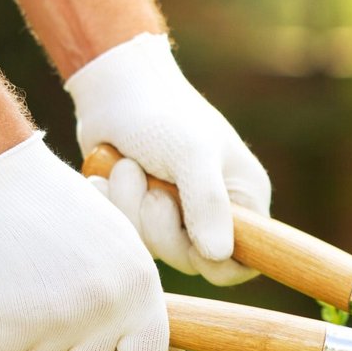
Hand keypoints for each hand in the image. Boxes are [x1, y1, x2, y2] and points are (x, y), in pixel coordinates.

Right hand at [0, 132, 167, 350]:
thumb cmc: (59, 211)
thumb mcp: (119, 245)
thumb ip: (140, 300)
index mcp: (139, 286)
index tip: (106, 342)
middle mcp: (106, 307)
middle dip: (70, 338)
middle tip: (51, 286)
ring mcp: (59, 321)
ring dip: (32, 329)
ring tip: (26, 274)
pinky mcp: (11, 328)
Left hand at [67, 33, 269, 286]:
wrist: (112, 88)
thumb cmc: (162, 113)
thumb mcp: (191, 154)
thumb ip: (208, 204)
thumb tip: (219, 256)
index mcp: (244, 198)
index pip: (245, 260)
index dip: (218, 262)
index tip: (192, 242)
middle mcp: (215, 213)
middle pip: (191, 260)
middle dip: (160, 223)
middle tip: (152, 185)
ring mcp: (176, 215)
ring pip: (153, 247)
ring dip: (131, 206)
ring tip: (127, 167)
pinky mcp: (141, 213)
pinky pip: (126, 233)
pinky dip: (112, 205)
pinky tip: (106, 177)